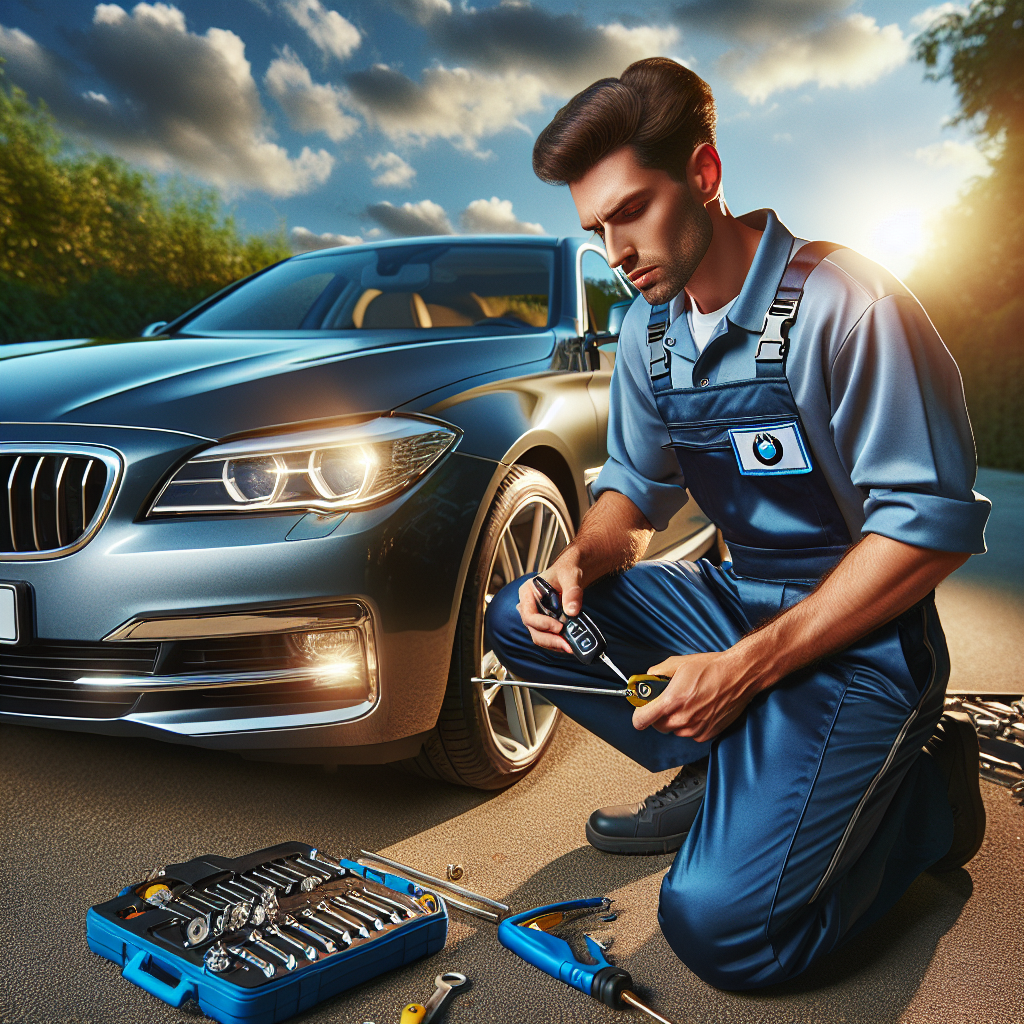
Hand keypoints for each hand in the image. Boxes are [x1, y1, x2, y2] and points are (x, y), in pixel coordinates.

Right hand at [516, 557, 583, 654]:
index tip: (559, 627)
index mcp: (527, 592)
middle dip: (550, 639)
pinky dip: (558, 642)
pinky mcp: (546, 622)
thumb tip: (572, 611)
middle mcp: (528, 606)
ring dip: (554, 644)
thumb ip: (572, 592)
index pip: (529, 615)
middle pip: (533, 629)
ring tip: (570, 647)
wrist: (572, 572)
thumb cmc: (567, 570)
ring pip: (540, 636)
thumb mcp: (570, 576)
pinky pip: (548, 636)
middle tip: (567, 646)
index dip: (542, 624)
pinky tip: (569, 644)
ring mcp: (536, 616)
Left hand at [632, 651, 755, 743]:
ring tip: (689, 702)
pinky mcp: (707, 734)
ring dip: (677, 720)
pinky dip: (692, 724)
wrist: (739, 675)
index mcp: (671, 701)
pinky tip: (700, 709)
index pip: (641, 721)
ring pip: (675, 730)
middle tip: (669, 701)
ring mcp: (696, 729)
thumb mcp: (679, 663)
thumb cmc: (712, 668)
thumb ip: (657, 672)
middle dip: (659, 715)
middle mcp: (683, 718)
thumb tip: (648, 678)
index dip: (639, 715)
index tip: (642, 709)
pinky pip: (691, 733)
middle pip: (658, 726)